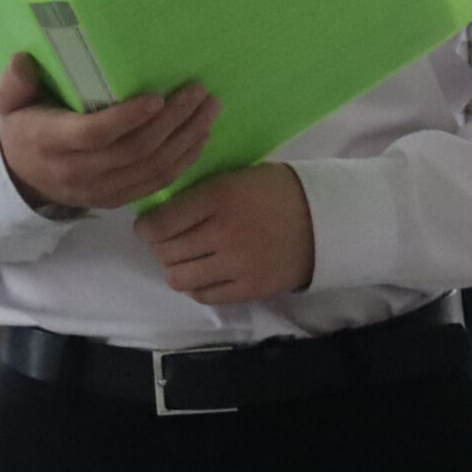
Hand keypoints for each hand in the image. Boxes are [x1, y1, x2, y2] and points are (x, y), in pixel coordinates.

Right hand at [0, 54, 217, 212]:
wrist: (22, 178)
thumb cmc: (25, 128)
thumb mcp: (11, 103)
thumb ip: (16, 81)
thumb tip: (23, 59)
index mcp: (53, 143)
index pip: (95, 134)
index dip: (128, 118)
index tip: (157, 97)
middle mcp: (79, 171)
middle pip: (134, 151)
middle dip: (173, 122)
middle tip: (198, 93)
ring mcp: (100, 190)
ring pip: (152, 169)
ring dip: (187, 139)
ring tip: (210, 110)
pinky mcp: (116, 200)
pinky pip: (156, 185)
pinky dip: (183, 162)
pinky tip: (202, 137)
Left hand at [135, 164, 315, 304]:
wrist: (326, 218)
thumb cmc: (279, 190)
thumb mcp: (239, 175)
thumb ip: (203, 192)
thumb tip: (163, 209)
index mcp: (219, 196)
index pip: (160, 224)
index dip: (146, 228)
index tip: (147, 227)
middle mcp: (223, 232)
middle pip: (166, 252)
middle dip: (160, 247)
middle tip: (168, 241)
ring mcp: (236, 264)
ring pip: (179, 278)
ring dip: (177, 268)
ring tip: (187, 258)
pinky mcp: (249, 289)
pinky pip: (204, 295)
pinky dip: (198, 285)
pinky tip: (206, 271)